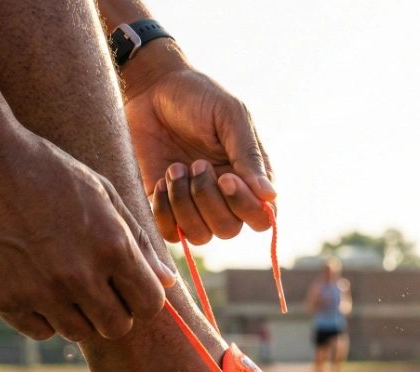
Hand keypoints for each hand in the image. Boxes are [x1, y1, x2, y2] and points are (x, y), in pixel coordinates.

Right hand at [0, 125, 175, 342]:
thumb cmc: (45, 169)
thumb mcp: (101, 193)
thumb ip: (137, 241)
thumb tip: (167, 282)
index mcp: (111, 245)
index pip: (150, 303)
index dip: (143, 298)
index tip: (129, 287)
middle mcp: (79, 275)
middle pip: (117, 327)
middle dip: (113, 311)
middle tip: (96, 288)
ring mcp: (40, 291)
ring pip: (78, 333)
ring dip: (77, 315)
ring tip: (62, 281)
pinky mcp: (3, 300)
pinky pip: (40, 331)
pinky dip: (42, 316)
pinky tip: (34, 285)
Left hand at [122, 41, 275, 244]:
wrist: (150, 88)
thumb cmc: (196, 96)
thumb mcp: (229, 116)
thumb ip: (249, 155)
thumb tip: (269, 196)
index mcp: (248, 176)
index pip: (261, 216)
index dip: (245, 205)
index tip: (225, 177)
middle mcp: (225, 197)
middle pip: (229, 229)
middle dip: (209, 201)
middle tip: (196, 163)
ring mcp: (195, 205)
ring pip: (201, 236)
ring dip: (185, 204)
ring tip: (175, 168)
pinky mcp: (166, 207)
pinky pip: (172, 233)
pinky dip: (165, 213)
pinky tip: (160, 181)